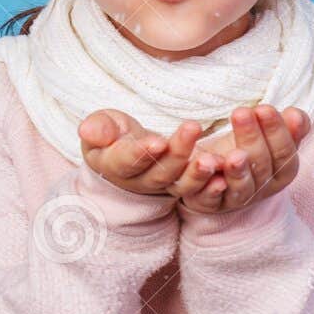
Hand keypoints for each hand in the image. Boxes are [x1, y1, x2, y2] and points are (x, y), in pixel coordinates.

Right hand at [78, 109, 203, 196]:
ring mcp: (163, 185)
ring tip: (212, 159)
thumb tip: (88, 130)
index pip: (127, 161)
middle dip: (177, 153)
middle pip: (159, 172)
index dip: (141, 152)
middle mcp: (139, 181)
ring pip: (180, 183)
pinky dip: (212, 181)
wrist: (125, 154)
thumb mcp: (101, 126)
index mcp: (114, 165)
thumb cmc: (112, 134)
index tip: (158, 140)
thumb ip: (98, 128)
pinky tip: (225, 168)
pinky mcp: (183, 184)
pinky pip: (198, 187)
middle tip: (193, 128)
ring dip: (197, 172)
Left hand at [170, 105, 310, 216]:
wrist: (214, 175)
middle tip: (241, 113)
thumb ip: (287, 127)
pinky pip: (208, 196)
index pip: (285, 154)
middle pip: (260, 167)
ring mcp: (235, 199)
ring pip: (240, 187)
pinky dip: (207, 182)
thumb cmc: (247, 150)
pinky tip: (206, 164)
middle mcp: (260, 189)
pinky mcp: (208, 203)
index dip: (277, 132)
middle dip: (251, 139)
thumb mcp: (269, 137)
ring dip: (237, 170)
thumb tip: (295, 115)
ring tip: (233, 154)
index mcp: (280, 173)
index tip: (264, 109)